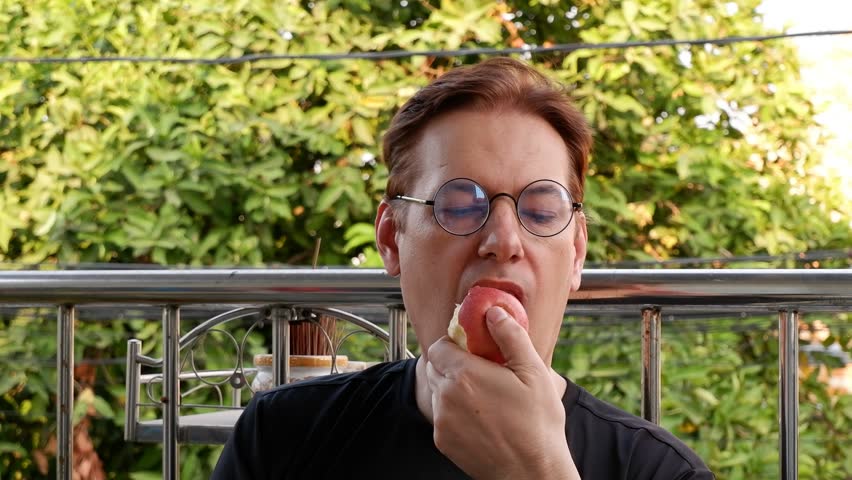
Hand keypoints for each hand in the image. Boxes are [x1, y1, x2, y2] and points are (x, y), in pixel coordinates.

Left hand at [426, 306, 580, 479]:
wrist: (532, 473)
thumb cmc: (537, 425)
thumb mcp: (533, 373)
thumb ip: (510, 337)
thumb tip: (494, 312)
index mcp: (465, 374)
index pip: (438, 346)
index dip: (453, 344)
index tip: (472, 349)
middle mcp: (446, 396)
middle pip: (435, 367)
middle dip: (452, 364)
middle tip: (480, 371)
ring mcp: (441, 421)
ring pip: (437, 391)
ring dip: (452, 388)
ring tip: (483, 397)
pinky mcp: (442, 441)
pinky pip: (441, 416)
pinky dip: (453, 412)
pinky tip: (480, 418)